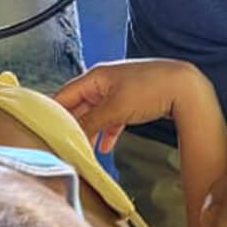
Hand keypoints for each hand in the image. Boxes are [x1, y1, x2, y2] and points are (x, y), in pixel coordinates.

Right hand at [55, 59, 206, 151]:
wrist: (186, 87)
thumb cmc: (150, 89)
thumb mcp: (115, 108)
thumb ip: (90, 123)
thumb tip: (70, 137)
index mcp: (95, 77)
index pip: (64, 95)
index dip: (51, 112)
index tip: (40, 130)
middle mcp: (104, 82)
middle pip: (78, 105)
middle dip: (70, 125)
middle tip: (57, 144)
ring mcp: (118, 92)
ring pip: (95, 114)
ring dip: (88, 131)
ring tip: (79, 149)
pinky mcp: (131, 102)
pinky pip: (112, 118)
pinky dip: (107, 132)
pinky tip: (105, 147)